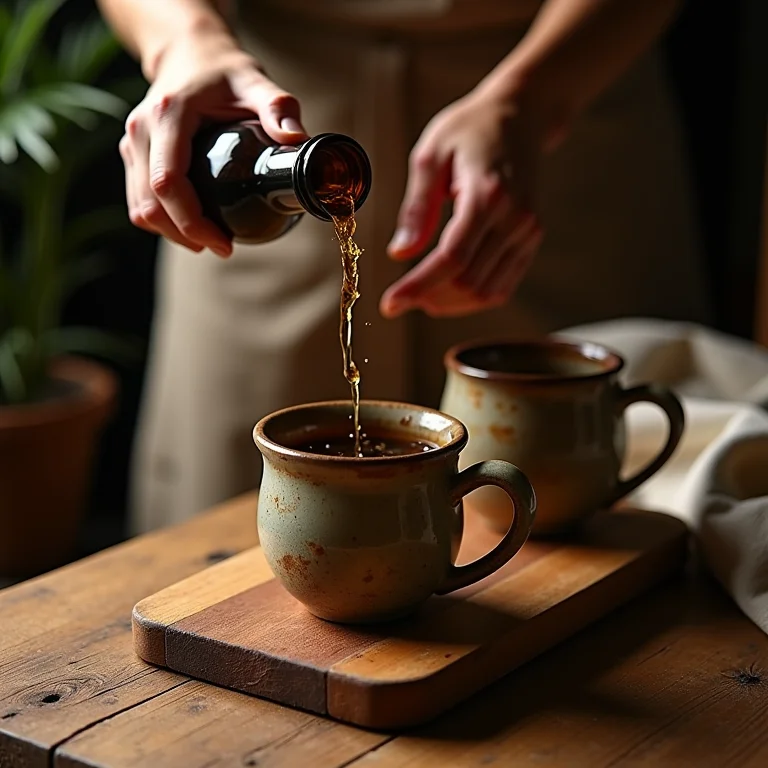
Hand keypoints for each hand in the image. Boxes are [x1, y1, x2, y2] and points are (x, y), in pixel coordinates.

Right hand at [120, 32, 307, 255]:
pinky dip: (164, 222)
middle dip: (186, 235)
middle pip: (151, 204)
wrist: (190, 54)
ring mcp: (131, 143)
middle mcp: (140, 130)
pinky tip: (193, 227)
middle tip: (224, 247)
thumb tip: (296, 140)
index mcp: (168, 115)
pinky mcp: (132, 155)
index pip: (168, 183)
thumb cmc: (225, 72)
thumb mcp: (256, 83)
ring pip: (140, 208)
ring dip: (173, 234)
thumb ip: (278, 107)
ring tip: (211, 240)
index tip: (224, 244)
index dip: (193, 223)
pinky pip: (139, 201)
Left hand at [380, 88, 549, 317]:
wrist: (521, 116)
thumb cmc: (470, 130)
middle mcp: (515, 218)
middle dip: (430, 296)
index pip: (452, 258)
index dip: (418, 286)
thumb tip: (399, 254)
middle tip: (399, 297)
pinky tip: (446, 293)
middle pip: (469, 280)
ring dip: (450, 303)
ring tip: (421, 297)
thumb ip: (417, 208)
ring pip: (487, 292)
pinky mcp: (531, 241)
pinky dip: (472, 298)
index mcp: (488, 194)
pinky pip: (502, 287)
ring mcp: (528, 232)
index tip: (389, 305)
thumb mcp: (432, 156)